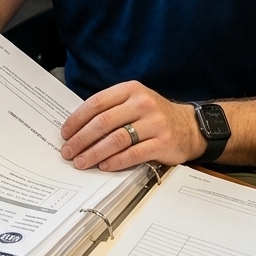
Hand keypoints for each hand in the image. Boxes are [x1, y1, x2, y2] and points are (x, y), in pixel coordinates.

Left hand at [60, 82, 207, 169]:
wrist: (190, 127)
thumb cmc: (154, 116)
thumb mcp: (134, 102)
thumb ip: (110, 109)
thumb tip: (77, 128)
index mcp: (130, 90)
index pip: (96, 103)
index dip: (77, 119)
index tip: (65, 133)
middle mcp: (142, 104)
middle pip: (103, 122)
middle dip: (81, 139)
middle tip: (68, 151)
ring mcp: (154, 123)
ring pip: (116, 139)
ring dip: (94, 153)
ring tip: (81, 162)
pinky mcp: (162, 143)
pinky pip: (133, 154)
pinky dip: (116, 161)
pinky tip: (104, 166)